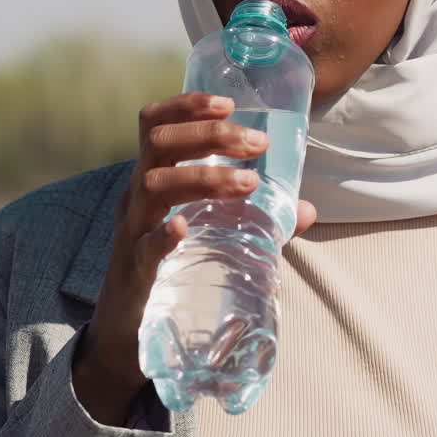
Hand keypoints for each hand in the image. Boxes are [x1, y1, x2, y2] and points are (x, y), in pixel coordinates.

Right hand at [73, 92, 315, 419]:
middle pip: (158, 144)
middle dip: (210, 136)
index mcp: (152, 180)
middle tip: (258, 144)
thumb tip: (308, 210)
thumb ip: (256, 219)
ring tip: (248, 182)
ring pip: (153, 186)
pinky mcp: (134, 272)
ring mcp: (131, 233)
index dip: (186, 106)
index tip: (228, 103)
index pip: (154, 125)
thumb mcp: (208, 234)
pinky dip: (162, 235)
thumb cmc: (171, 270)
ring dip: (202, 176)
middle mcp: (136, 198)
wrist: (128, 333)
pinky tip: (182, 227)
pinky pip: (142, 248)